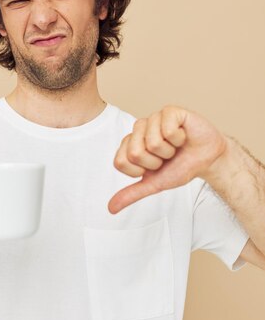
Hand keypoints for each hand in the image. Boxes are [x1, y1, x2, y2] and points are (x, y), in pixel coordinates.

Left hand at [108, 106, 227, 213]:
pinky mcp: (169, 111)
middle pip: (135, 153)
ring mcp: (153, 118)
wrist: (208, 160)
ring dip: (169, 151)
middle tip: (167, 157)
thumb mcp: (154, 184)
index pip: (120, 162)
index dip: (141, 171)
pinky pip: (167, 130)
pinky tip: (183, 136)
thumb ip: (132, 193)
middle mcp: (138, 129)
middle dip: (156, 162)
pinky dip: (179, 139)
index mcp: (130, 144)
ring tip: (175, 146)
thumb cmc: (181, 167)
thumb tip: (111, 208)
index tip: (154, 167)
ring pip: (152, 142)